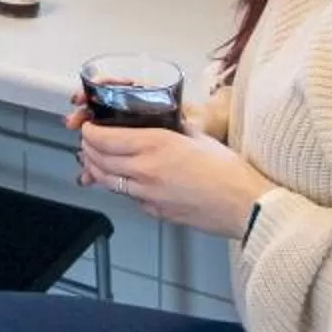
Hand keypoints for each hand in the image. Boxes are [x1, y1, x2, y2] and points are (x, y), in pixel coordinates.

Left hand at [65, 98, 272, 237]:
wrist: (244, 206)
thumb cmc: (229, 172)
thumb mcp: (199, 136)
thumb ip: (175, 127)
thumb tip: (165, 120)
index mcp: (155, 144)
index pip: (105, 138)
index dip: (91, 132)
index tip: (89, 126)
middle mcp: (145, 169)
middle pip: (99, 160)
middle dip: (88, 149)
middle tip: (88, 141)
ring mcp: (147, 194)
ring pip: (107, 181)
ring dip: (96, 169)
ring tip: (94, 160)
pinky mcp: (154, 211)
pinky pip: (127, 196)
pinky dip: (118, 186)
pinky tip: (122, 180)